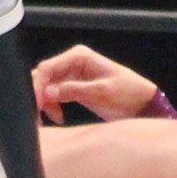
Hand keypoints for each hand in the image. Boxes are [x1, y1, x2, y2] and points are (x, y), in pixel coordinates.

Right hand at [31, 43, 159, 123]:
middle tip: (37, 117)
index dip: (38, 86)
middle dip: (38, 95)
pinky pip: (54, 94)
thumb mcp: (101, 93)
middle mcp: (72, 62)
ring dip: (44, 102)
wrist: (141, 104)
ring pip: (47, 86)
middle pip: (44, 76)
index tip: (35, 105)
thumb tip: (47, 93)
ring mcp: (72, 74)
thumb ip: (73, 90)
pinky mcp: (73, 86)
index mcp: (79, 57)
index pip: (48, 68)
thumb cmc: (126, 94)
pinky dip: (51, 105)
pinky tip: (58, 117)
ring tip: (49, 120)